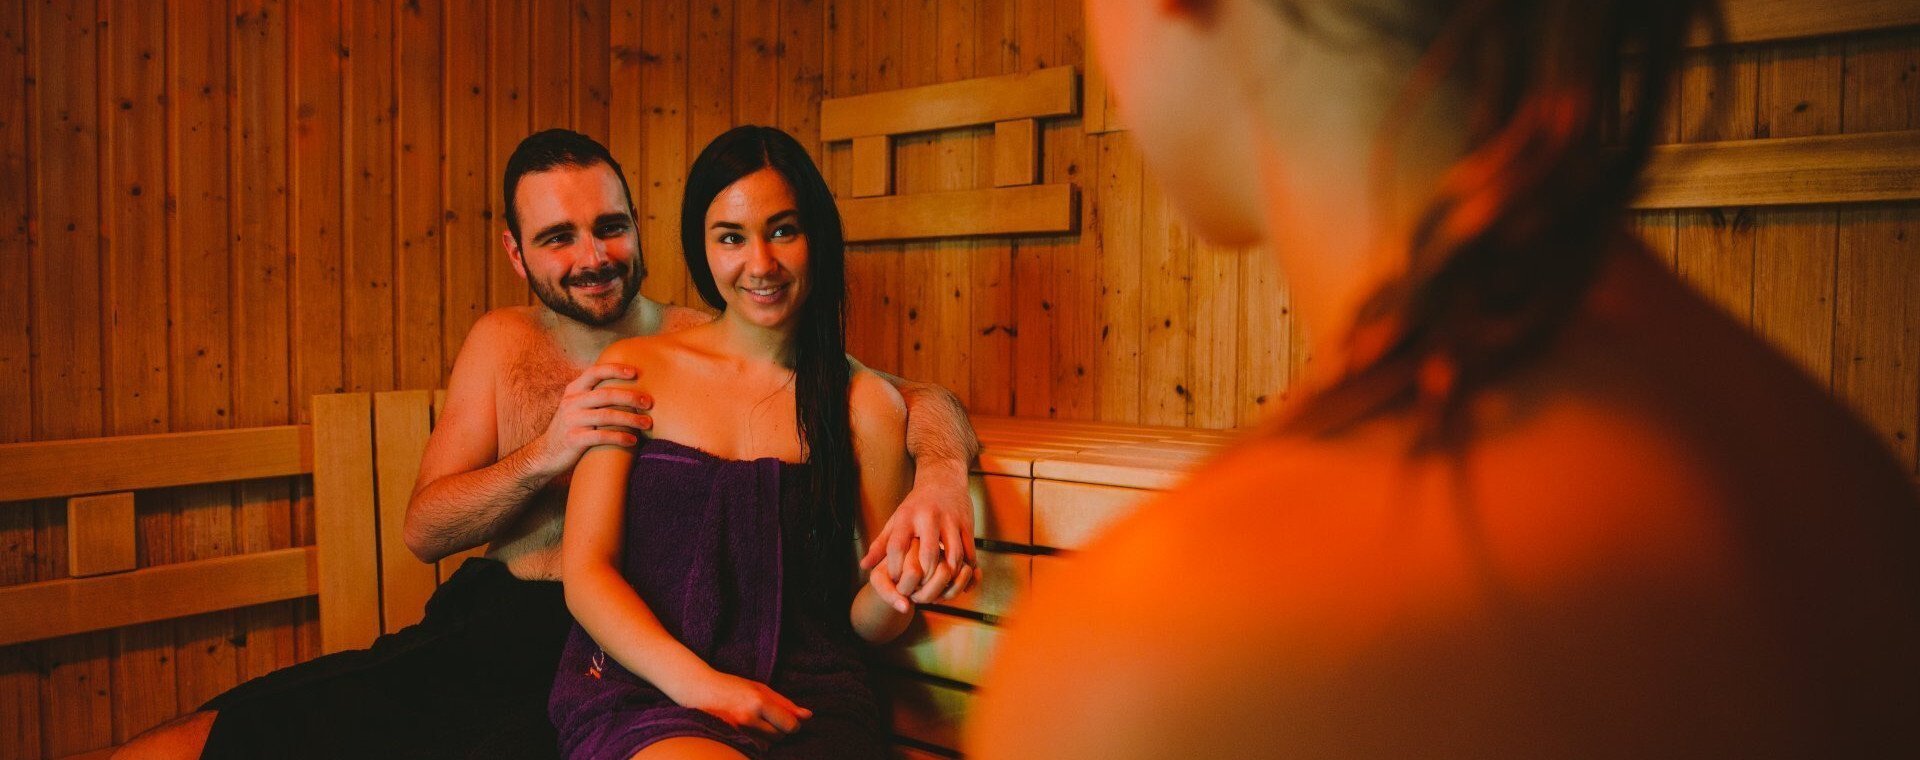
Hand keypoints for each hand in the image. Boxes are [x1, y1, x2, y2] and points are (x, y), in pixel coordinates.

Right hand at [533, 363, 652, 474]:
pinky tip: (633, 441)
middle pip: (606, 395)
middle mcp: (571, 403)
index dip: (615, 370)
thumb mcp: (577, 406)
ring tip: (647, 423)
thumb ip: (594, 395)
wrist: (545, 454)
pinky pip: (601, 436)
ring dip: (631, 419)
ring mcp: (571, 421)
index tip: (635, 373)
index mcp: (573, 390)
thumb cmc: (572, 428)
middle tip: (649, 403)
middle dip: (630, 397)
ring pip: (606, 416)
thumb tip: (627, 387)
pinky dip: (620, 437)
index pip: (594, 372)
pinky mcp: (573, 440)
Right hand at [672, 669, 811, 738]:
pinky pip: (753, 747)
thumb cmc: (732, 686)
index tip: (790, 721)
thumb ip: (785, 703)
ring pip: (767, 744)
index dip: (794, 725)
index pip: (789, 725)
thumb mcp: (760, 688)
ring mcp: (737, 731)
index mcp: (758, 701)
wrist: (699, 690)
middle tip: (769, 719)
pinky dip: (755, 742)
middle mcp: (748, 718)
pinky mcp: (730, 739)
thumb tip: (808, 715)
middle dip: (780, 730)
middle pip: (780, 736)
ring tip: (756, 723)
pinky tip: (748, 730)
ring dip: (768, 737)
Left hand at [860, 469, 975, 602]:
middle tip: (920, 589)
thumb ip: (880, 544)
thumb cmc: (916, 504)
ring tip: (938, 587)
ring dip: (948, 576)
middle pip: (929, 554)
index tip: (895, 580)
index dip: (895, 568)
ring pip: (953, 555)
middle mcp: (929, 518)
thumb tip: (864, 566)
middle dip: (925, 577)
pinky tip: (955, 578)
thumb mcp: (895, 519)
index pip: (898, 546)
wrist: (943, 478)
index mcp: (907, 517)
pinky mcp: (967, 525)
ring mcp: (951, 521)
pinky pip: (969, 552)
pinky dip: (964, 569)